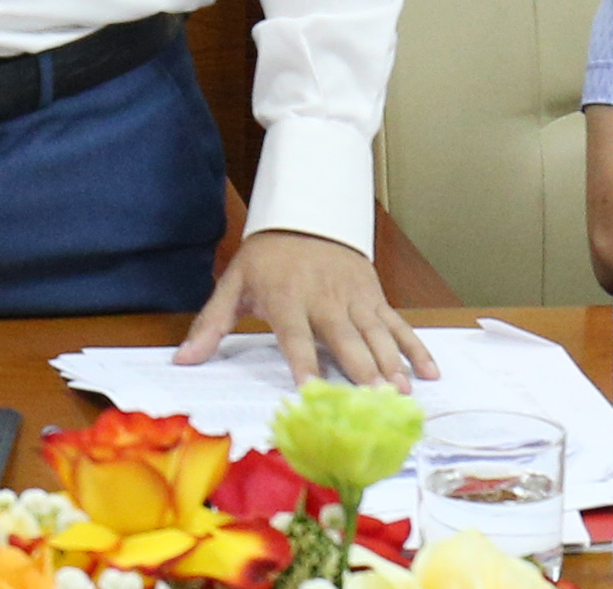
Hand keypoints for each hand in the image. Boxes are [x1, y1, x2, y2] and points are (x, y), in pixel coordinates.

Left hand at [180, 229, 435, 387]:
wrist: (306, 211)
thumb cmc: (267, 256)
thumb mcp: (234, 283)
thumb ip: (211, 324)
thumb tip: (182, 361)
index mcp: (287, 299)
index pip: (296, 336)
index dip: (303, 363)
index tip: (312, 391)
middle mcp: (324, 300)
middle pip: (344, 339)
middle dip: (361, 370)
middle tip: (375, 401)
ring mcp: (354, 298)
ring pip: (376, 334)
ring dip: (391, 364)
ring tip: (402, 393)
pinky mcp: (374, 296)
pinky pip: (398, 324)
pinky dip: (416, 347)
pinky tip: (429, 372)